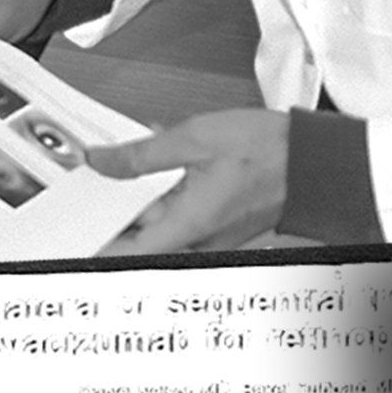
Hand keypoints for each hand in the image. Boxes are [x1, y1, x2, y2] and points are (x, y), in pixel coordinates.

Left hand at [94, 109, 290, 253]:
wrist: (315, 161)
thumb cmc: (269, 152)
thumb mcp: (193, 139)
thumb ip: (141, 155)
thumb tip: (103, 162)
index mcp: (187, 225)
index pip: (127, 253)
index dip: (97, 247)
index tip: (76, 237)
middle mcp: (199, 239)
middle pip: (141, 237)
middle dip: (118, 213)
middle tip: (96, 191)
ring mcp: (211, 234)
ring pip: (162, 225)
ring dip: (145, 202)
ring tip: (130, 172)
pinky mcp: (221, 224)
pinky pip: (183, 216)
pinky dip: (169, 196)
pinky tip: (169, 167)